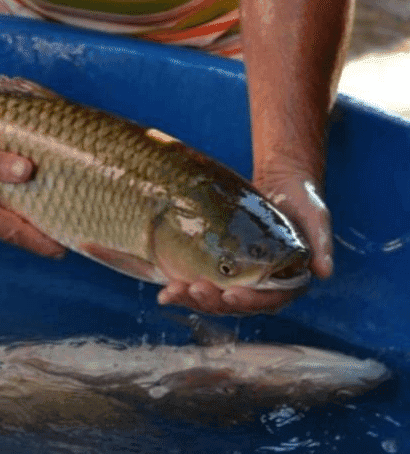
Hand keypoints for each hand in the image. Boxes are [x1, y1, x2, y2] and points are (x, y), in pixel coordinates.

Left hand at [156, 166, 331, 314]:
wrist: (280, 184)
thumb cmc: (301, 201)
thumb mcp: (314, 217)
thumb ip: (320, 243)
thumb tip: (324, 271)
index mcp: (286, 283)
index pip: (267, 302)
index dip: (249, 302)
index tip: (231, 294)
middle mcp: (260, 288)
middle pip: (234, 306)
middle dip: (212, 301)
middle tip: (194, 289)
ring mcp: (237, 281)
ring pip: (213, 300)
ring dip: (192, 299)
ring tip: (172, 292)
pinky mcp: (218, 271)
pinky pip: (200, 286)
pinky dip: (182, 290)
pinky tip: (165, 292)